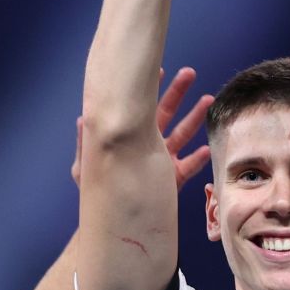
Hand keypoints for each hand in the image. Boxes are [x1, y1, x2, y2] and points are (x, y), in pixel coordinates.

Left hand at [73, 67, 214, 188]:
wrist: (114, 219)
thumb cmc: (98, 191)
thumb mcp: (85, 169)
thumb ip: (85, 144)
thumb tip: (82, 119)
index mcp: (130, 137)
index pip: (140, 108)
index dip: (149, 89)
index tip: (158, 70)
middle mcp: (149, 144)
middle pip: (166, 113)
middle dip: (178, 93)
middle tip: (189, 73)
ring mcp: (163, 160)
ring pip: (182, 134)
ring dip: (194, 117)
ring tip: (208, 99)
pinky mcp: (173, 179)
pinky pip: (189, 167)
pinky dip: (198, 159)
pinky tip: (206, 149)